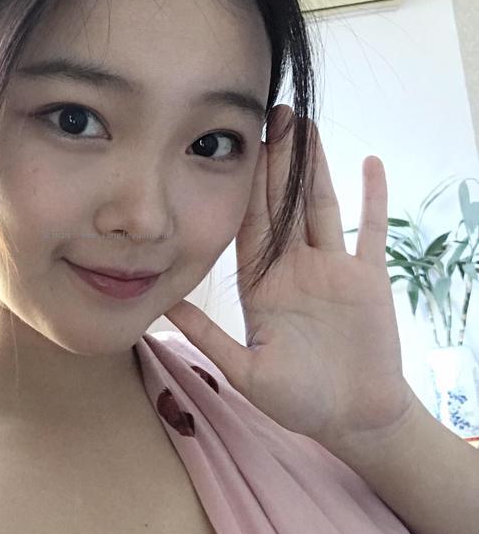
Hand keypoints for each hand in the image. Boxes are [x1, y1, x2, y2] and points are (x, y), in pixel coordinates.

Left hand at [164, 104, 417, 462]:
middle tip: (271, 113)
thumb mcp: (245, 371)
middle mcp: (295, 269)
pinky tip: (369, 163)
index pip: (249, 224)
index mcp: (262, 286)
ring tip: (306, 123)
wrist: (353, 420)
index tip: (234, 145)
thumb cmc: (299, 402)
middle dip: (277, 159)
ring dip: (314, 165)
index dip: (244, 185)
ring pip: (320, 205)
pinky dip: (371, 197)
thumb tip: (163, 306)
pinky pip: (369, 229)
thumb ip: (209, 336)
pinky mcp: (368, 278)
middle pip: (283, 203)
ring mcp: (333, 270)